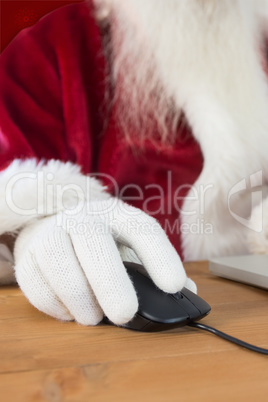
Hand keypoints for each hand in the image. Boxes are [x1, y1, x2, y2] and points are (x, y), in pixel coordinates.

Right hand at [14, 198, 195, 324]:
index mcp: (117, 216)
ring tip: (93, 317)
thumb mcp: (130, 245)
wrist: (52, 223)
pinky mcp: (27, 254)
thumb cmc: (100, 241)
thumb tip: (189, 294)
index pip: (142, 229)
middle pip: (95, 244)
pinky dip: (56, 306)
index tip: (175, 286)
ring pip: (61, 265)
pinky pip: (37, 285)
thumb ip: (157, 268)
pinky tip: (70, 310)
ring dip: (80, 299)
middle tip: (125, 315)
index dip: (160, 257)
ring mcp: (51, 232)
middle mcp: (83, 218)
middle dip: (111, 283)